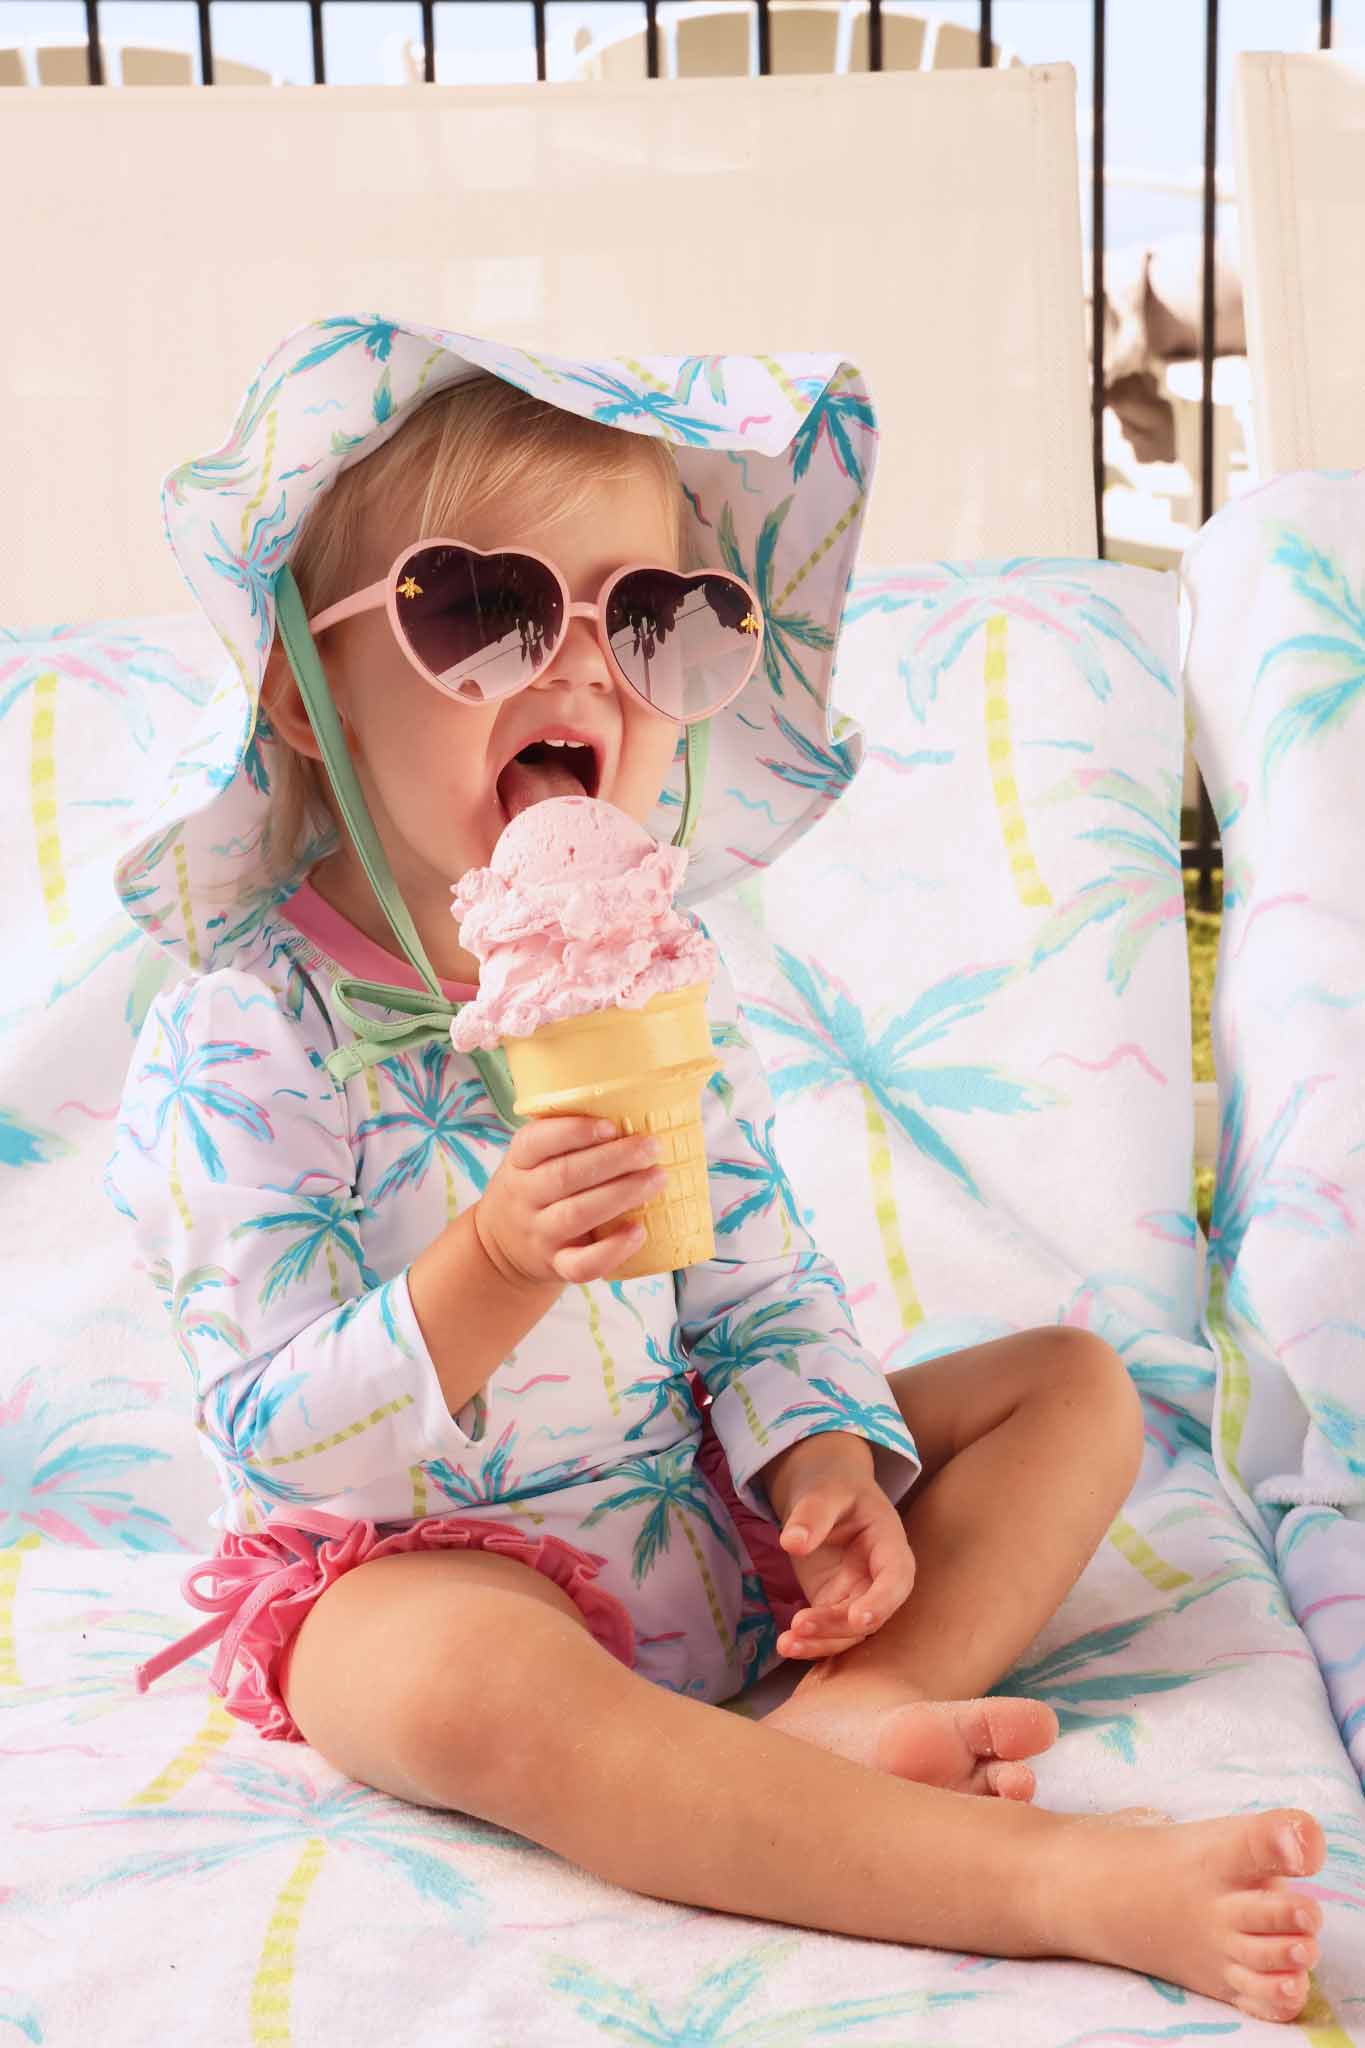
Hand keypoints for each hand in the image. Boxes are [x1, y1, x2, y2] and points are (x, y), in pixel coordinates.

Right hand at [474, 1115, 666, 1286]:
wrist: (501, 1250)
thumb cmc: (535, 1190)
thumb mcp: (533, 1160)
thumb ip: (566, 1138)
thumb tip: (635, 1104)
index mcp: (519, 1162)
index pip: (537, 1141)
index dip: (574, 1131)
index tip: (611, 1125)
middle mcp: (525, 1197)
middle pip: (565, 1176)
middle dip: (614, 1159)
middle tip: (651, 1146)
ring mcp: (540, 1234)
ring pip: (578, 1215)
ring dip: (623, 1194)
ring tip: (658, 1177)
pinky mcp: (557, 1266)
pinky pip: (582, 1265)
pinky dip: (613, 1250)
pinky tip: (639, 1232)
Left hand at [765, 1438, 916, 1658]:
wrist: (823, 1496)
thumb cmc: (834, 1488)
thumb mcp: (825, 1491)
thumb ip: (812, 1514)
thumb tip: (792, 1543)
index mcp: (889, 1545)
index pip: (896, 1578)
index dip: (881, 1601)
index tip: (858, 1619)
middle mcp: (879, 1578)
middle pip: (870, 1613)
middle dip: (838, 1626)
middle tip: (802, 1626)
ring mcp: (857, 1595)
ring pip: (848, 1632)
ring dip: (821, 1642)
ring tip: (787, 1645)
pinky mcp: (834, 1605)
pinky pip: (828, 1632)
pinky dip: (809, 1642)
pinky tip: (785, 1645)